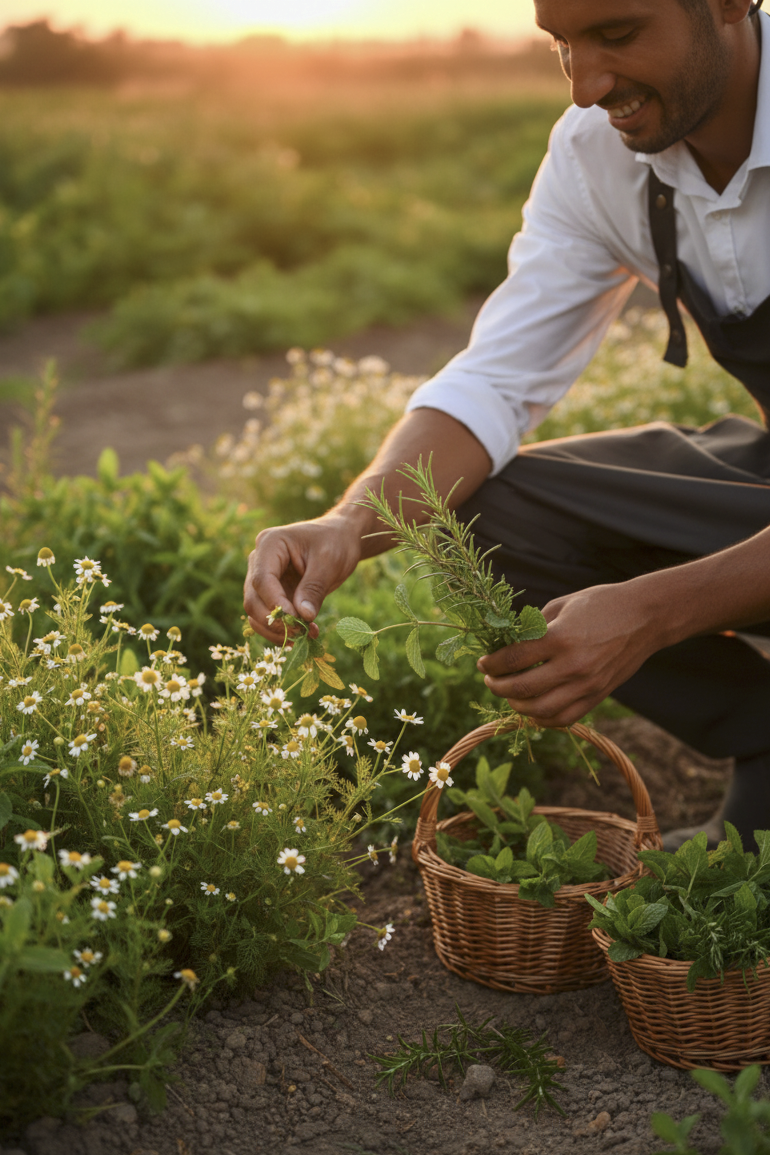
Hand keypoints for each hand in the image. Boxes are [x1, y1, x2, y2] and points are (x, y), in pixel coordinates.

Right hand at [244, 515, 362, 644]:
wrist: (340, 538)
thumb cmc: (335, 542)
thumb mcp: (329, 562)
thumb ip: (314, 588)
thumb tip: (303, 617)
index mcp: (270, 544)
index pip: (262, 580)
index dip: (276, 604)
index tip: (297, 622)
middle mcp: (259, 560)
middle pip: (253, 599)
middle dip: (275, 621)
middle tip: (302, 633)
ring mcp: (263, 578)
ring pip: (257, 612)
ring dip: (277, 630)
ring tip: (306, 636)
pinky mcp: (272, 593)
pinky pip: (269, 616)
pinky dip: (283, 629)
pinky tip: (305, 634)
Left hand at [477, 581, 664, 727]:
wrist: (645, 617)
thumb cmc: (601, 604)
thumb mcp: (562, 605)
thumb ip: (534, 627)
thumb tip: (508, 644)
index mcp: (560, 637)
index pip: (513, 658)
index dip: (491, 664)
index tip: (482, 663)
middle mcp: (573, 665)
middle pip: (521, 688)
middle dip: (497, 686)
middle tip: (490, 680)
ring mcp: (587, 685)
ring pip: (540, 710)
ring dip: (516, 705)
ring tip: (508, 694)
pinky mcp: (597, 696)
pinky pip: (564, 718)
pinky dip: (542, 718)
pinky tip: (532, 708)